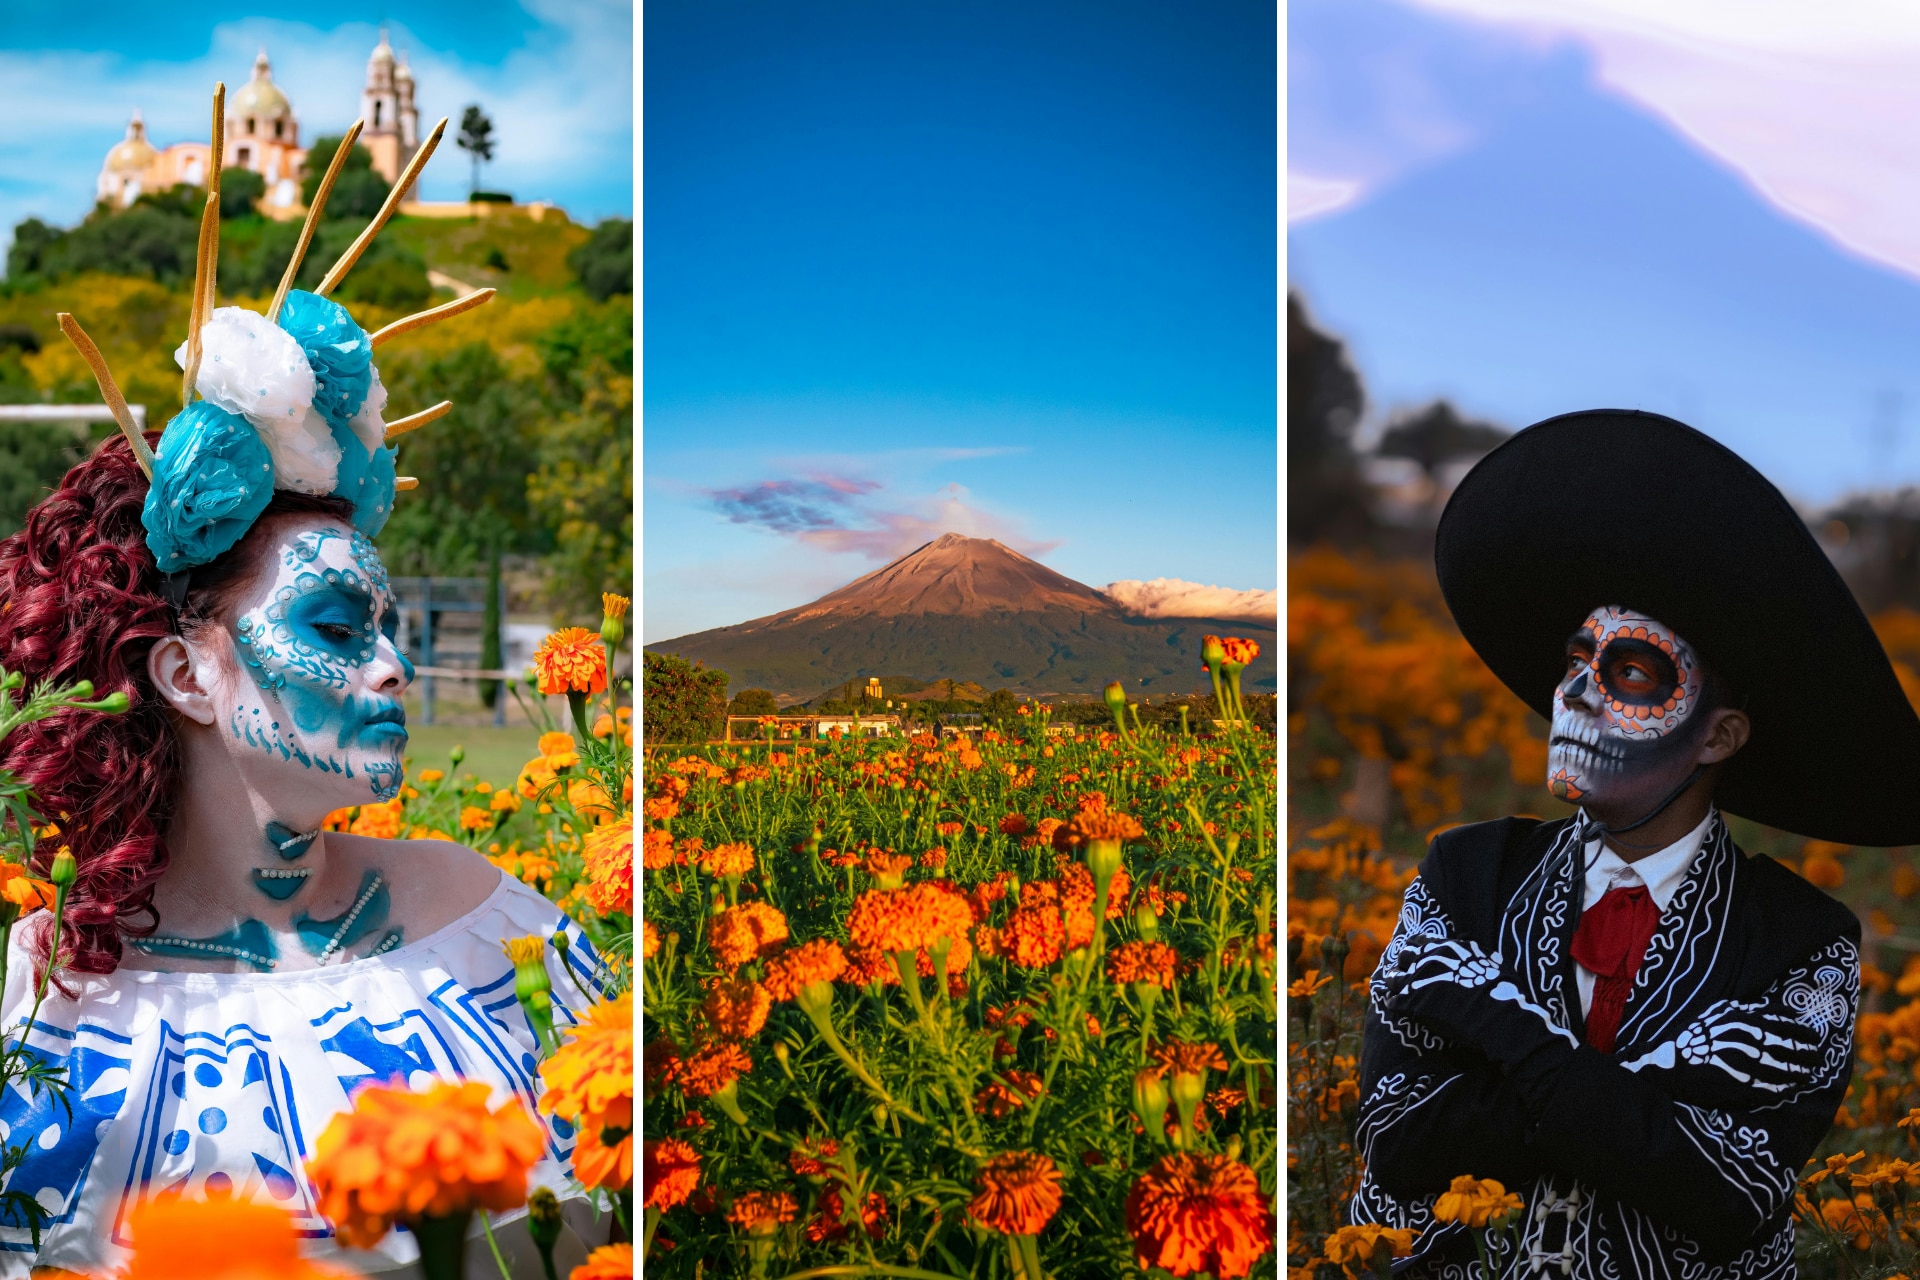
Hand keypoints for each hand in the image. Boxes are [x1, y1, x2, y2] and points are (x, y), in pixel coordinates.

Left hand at [1379, 933, 1502, 1000]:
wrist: (1496, 1014)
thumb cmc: (1500, 988)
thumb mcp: (1490, 959)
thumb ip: (1473, 952)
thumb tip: (1469, 946)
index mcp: (1444, 948)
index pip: (1419, 941)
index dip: (1417, 949)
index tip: (1416, 955)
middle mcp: (1426, 960)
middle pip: (1404, 955)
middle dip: (1404, 963)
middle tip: (1404, 970)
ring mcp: (1416, 980)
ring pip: (1393, 977)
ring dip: (1394, 981)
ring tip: (1394, 987)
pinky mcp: (1410, 1002)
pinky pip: (1392, 1001)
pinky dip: (1393, 1003)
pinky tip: (1395, 1006)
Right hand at [1670, 1002, 1825, 1093]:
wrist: (1671, 1064)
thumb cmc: (1693, 1037)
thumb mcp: (1716, 1013)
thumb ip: (1744, 1009)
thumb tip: (1771, 1008)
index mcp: (1744, 1019)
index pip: (1785, 1022)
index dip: (1802, 1030)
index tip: (1811, 1036)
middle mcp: (1749, 1039)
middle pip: (1791, 1045)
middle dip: (1808, 1051)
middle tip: (1817, 1056)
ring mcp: (1748, 1063)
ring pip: (1787, 1068)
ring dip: (1801, 1071)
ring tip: (1809, 1073)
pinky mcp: (1744, 1085)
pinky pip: (1773, 1087)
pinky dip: (1785, 1088)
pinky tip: (1790, 1088)